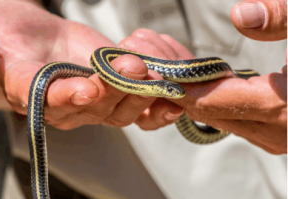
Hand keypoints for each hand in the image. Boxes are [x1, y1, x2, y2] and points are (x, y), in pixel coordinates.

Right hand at [0, 0, 181, 129]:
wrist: (39, 41)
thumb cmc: (14, 41)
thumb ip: (2, 62)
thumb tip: (2, 67)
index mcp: (39, 99)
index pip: (51, 103)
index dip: (70, 98)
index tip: (86, 88)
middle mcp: (72, 108)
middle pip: (98, 108)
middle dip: (117, 88)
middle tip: (132, 66)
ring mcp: (98, 103)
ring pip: (123, 110)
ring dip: (140, 91)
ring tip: (150, 70)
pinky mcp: (119, 92)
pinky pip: (140, 107)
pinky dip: (157, 104)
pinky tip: (171, 95)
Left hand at [121, 26, 287, 153]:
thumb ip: (285, 17)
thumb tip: (241, 14)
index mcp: (281, 105)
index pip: (210, 100)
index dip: (178, 87)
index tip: (153, 74)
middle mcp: (275, 130)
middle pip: (209, 111)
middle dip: (181, 92)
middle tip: (156, 72)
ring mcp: (276, 136)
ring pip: (219, 118)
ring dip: (196, 97)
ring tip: (175, 76)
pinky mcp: (277, 133)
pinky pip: (234, 120)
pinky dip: (215, 103)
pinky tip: (206, 86)